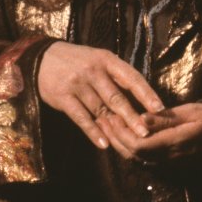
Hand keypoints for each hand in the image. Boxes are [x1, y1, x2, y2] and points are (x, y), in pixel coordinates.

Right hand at [37, 41, 163, 149]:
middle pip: (117, 97)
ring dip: (115, 127)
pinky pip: (81, 118)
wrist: (41, 58)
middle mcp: (93, 70)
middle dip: (133, 116)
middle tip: (146, 132)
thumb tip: (142, 97)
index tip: (159, 108)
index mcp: (106, 60)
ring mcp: (77, 84)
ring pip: (100, 109)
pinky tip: (104, 143)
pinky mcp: (62, 97)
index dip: (146, 93)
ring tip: (129, 140)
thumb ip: (116, 76)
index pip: (131, 77)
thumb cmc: (78, 61)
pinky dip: (93, 132)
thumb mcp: (99, 60)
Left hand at [100, 101, 201, 164]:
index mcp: (174, 143)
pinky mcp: (167, 163)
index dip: (122, 133)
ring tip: (108, 126)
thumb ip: (166, 118)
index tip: (111, 116)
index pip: (139, 145)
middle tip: (103, 119)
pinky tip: (122, 136)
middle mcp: (168, 157)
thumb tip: (141, 118)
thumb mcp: (192, 112)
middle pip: (133, 153)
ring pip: (136, 158)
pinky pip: (143, 159)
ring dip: (119, 143)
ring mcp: (168, 163)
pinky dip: (129, 148)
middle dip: (115, 137)